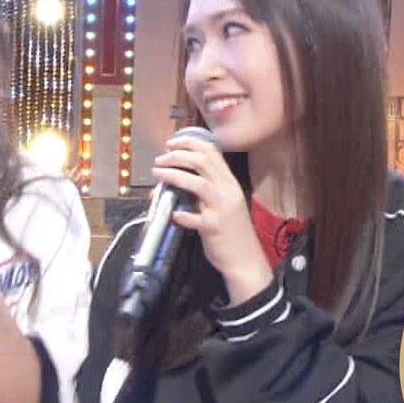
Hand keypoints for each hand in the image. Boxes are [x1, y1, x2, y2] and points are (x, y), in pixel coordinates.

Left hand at [151, 135, 273, 302]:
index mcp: (229, 182)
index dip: (189, 143)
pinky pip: (196, 218)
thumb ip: (203, 190)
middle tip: (160, 159)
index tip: (171, 143)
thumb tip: (174, 180)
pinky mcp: (215, 227)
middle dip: (177, 156)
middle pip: (202, 162)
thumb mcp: (222, 203)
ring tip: (158, 174)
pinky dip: (182, 215)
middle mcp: (227, 191)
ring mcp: (222, 208)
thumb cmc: (230, 230)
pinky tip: (172, 215)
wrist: (245, 260)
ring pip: (198, 184)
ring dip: (174, 176)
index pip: (211, 151)